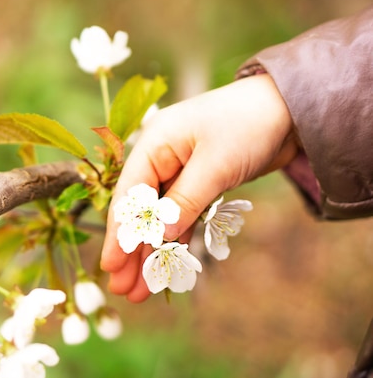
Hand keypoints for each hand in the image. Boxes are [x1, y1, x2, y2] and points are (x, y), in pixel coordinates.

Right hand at [101, 74, 297, 301]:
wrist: (289, 108)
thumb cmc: (249, 125)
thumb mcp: (215, 165)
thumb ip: (184, 201)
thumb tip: (159, 237)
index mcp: (154, 144)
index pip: (129, 195)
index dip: (119, 233)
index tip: (110, 265)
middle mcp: (160, 158)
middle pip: (140, 211)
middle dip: (131, 251)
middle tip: (122, 289)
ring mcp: (178, 171)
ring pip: (159, 218)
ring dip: (152, 251)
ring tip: (141, 289)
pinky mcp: (197, 182)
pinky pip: (180, 216)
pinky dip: (174, 240)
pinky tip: (167, 264)